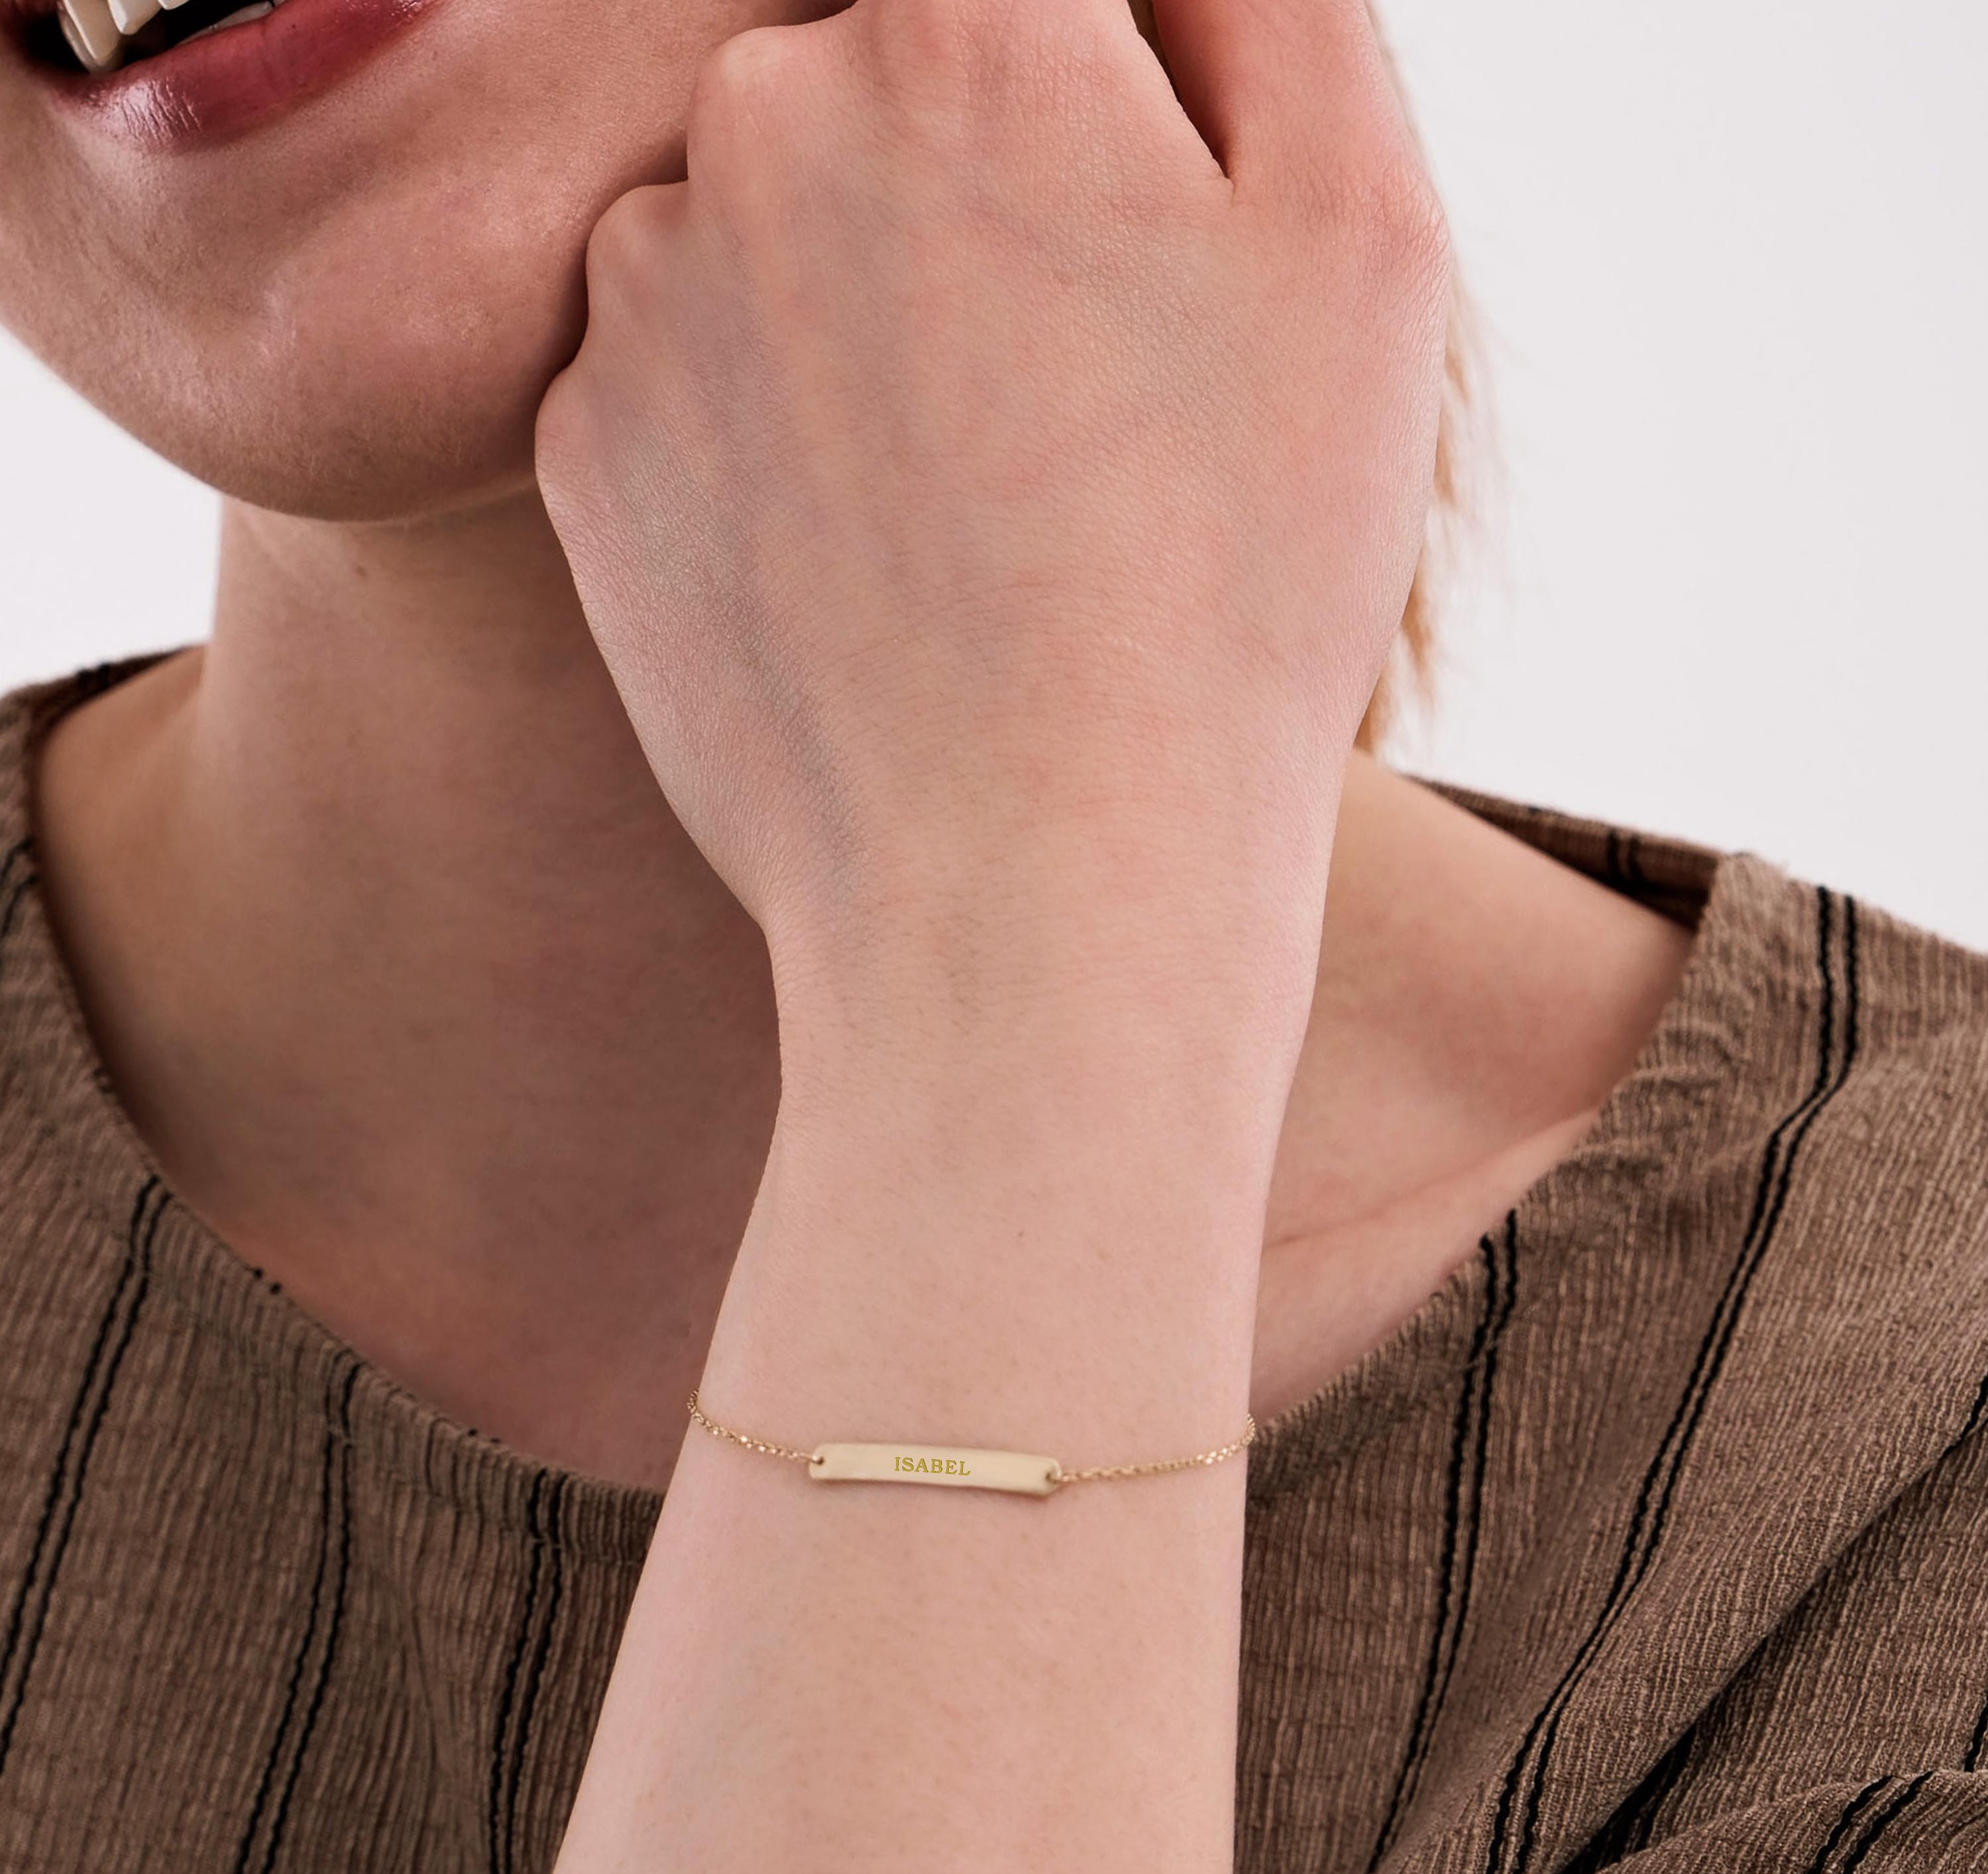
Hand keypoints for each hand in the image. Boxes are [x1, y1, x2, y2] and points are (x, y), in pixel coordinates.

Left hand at [534, 0, 1449, 1076]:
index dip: (1097, 96)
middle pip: (887, 83)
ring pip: (775, 231)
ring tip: (980, 505)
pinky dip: (776, 436)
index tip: (1121, 242)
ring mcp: (640, 296)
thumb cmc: (1230, 581)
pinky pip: (689, 377)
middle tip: (1079, 400)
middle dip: (987, 195)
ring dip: (868, 313)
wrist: (1032, 889)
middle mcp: (756, 118)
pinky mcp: (581, 454)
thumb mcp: (1359, 232)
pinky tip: (873, 568)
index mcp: (963, 24)